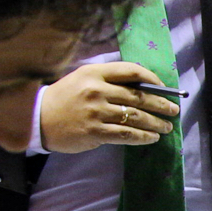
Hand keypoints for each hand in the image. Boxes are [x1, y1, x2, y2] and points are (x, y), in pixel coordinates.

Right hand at [37, 61, 175, 153]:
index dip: (153, 80)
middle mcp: (96, 90)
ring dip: (155, 123)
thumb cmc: (64, 98)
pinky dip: (143, 137)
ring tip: (166, 127)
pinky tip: (151, 138)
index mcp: (94, 72)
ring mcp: (96, 112)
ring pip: (135, 117)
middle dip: (161, 104)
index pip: (131, 71)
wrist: (37, 119)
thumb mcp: (83, 79)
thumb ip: (109, 80)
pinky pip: (126, 134)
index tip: (164, 88)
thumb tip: (144, 88)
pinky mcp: (94, 132)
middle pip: (138, 96)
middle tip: (173, 110)